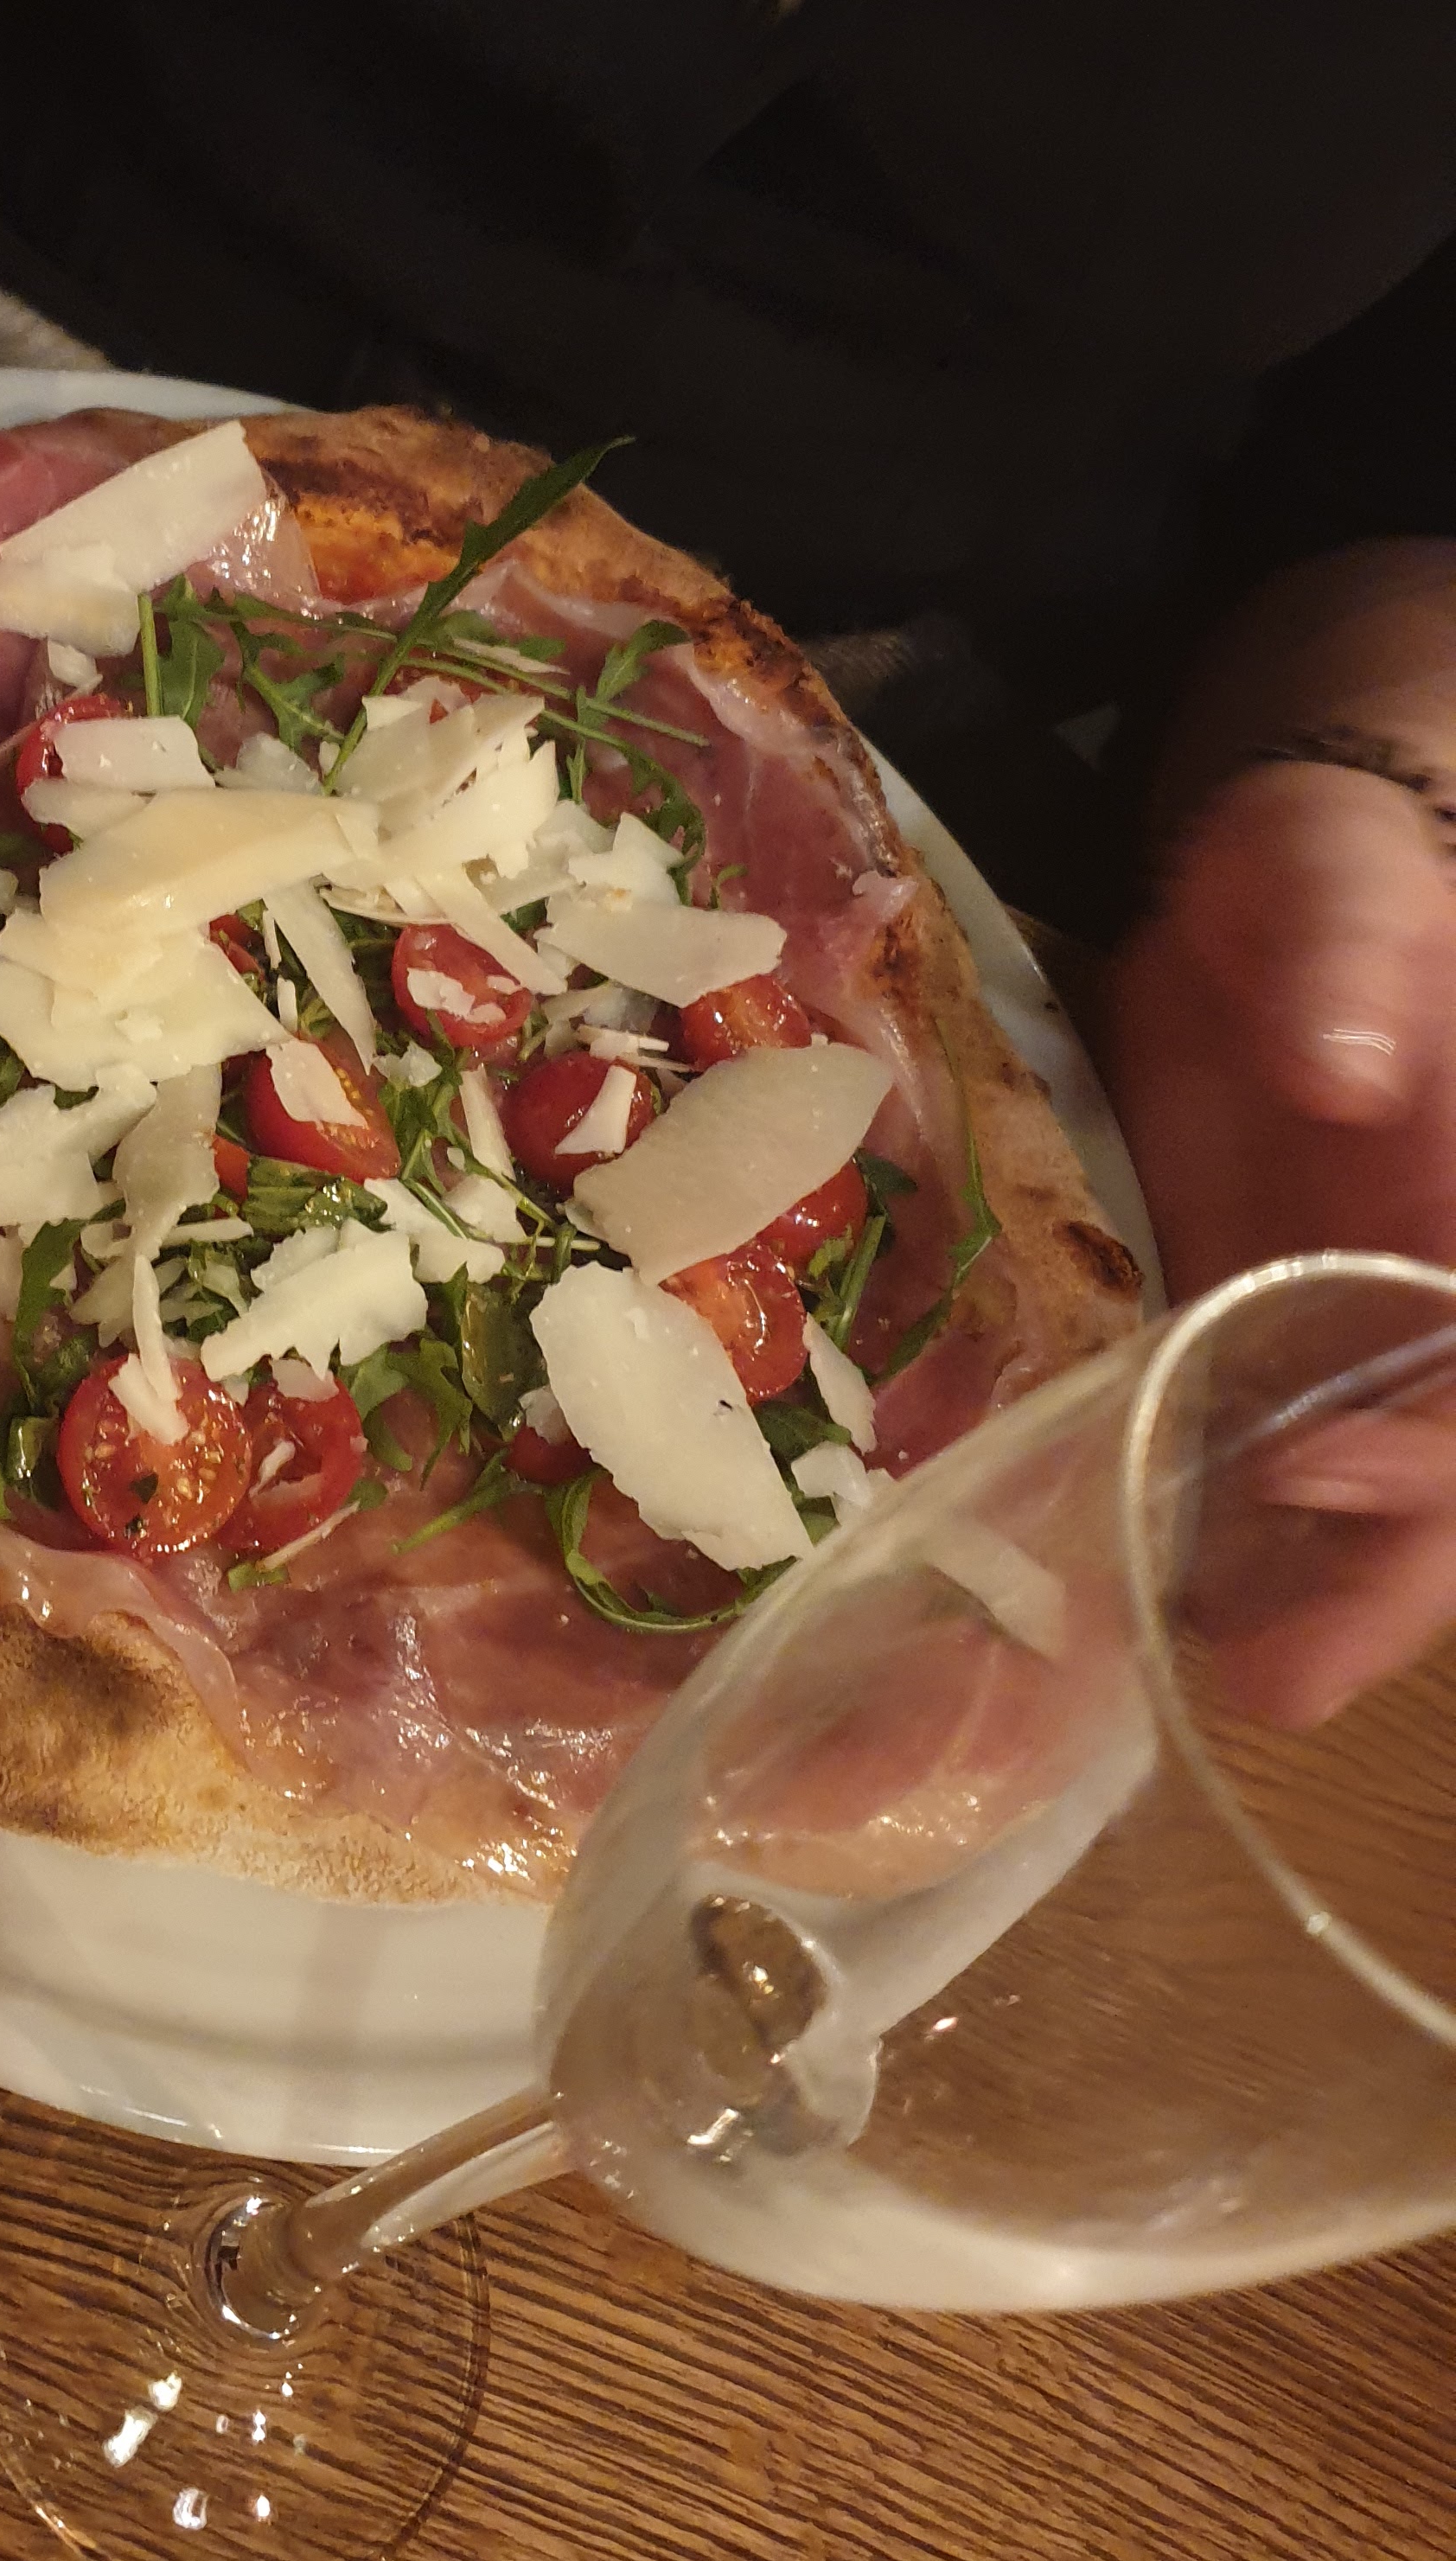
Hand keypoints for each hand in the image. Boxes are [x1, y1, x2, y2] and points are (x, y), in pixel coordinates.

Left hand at [1108, 759, 1455, 1718]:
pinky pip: (1245, 1451)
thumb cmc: (1327, 879)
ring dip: (1298, 1593)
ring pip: (1356, 1493)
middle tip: (1268, 1676)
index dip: (1433, 1452)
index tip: (1319, 1469)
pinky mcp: (1241, 1329)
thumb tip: (1343, 1071)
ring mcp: (1339, 1328)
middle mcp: (1426, 1298)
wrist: (1257, 891)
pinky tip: (1136, 1605)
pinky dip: (1209, 1530)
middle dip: (1377, 1578)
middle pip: (1444, 1472)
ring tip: (1198, 1682)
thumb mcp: (1337, 886)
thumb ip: (1349, 961)